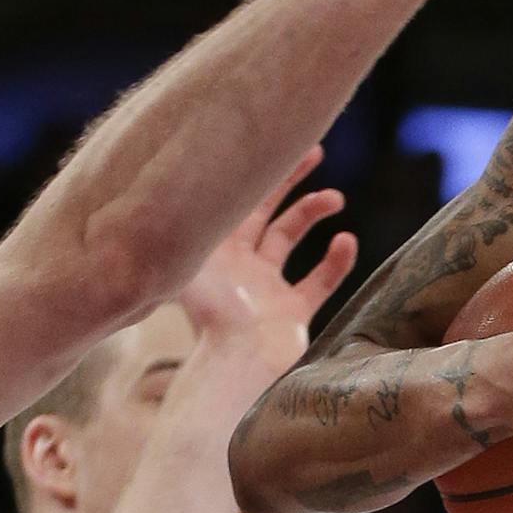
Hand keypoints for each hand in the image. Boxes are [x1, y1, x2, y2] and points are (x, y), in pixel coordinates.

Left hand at [180, 145, 358, 375]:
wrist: (236, 367)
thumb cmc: (210, 317)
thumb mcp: (185, 261)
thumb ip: (178, 221)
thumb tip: (166, 175)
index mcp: (214, 251)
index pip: (233, 200)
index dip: (254, 172)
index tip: (275, 144)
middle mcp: (240, 266)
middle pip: (265, 212)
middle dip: (288, 181)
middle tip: (313, 152)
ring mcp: (268, 289)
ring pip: (293, 239)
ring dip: (314, 214)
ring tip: (335, 200)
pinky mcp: (292, 313)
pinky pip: (319, 281)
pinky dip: (335, 261)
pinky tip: (346, 241)